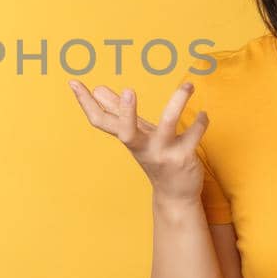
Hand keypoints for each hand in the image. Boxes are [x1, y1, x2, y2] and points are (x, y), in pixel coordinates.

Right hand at [68, 79, 209, 203]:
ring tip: (188, 85)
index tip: (73, 82)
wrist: (175, 194)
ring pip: (169, 125)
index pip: (100, 121)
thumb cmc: (154, 157)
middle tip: (129, 90)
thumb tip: (98, 89)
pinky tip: (203, 115)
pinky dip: (201, 122)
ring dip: (178, 103)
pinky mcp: (183, 157)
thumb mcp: (136, 135)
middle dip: (127, 112)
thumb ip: (118, 112)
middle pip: (127, 132)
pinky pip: (194, 134)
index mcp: (127, 138)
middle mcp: (142, 147)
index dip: (85, 103)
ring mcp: (163, 153)